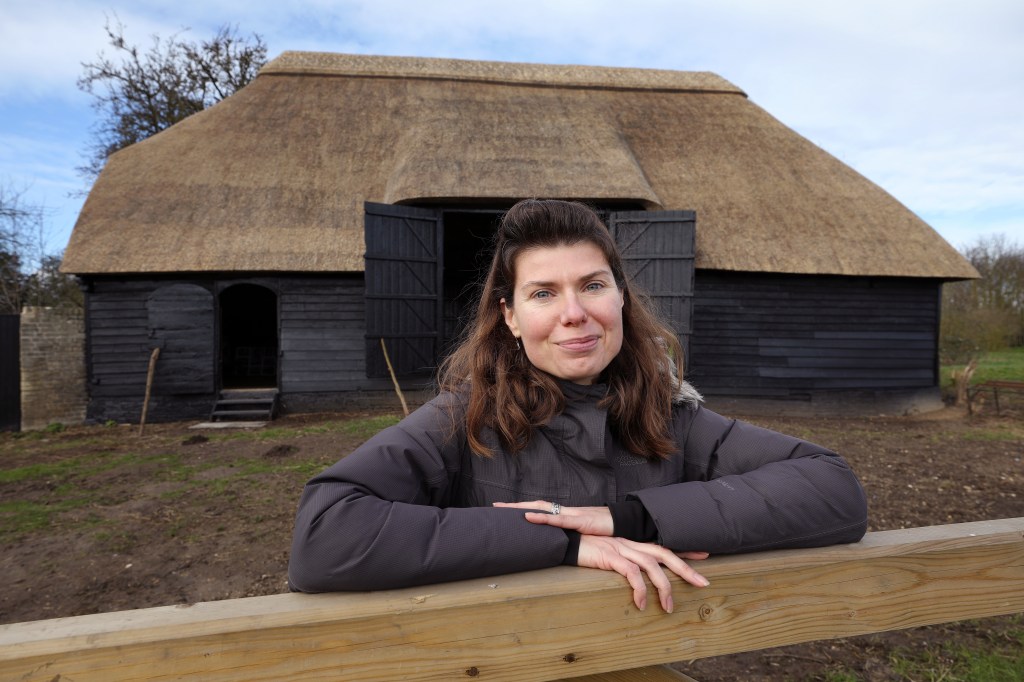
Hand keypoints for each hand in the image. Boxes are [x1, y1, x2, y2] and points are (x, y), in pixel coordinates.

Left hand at [492, 500, 613, 535]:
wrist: (623, 523)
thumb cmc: (603, 530)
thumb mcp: (582, 534)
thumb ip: (568, 537)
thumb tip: (554, 545)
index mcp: (564, 515)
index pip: (539, 509)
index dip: (521, 509)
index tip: (503, 510)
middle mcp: (565, 512)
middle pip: (535, 506)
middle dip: (515, 506)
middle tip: (495, 506)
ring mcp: (572, 514)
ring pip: (543, 509)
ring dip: (523, 508)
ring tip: (505, 509)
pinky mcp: (580, 520)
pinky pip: (558, 519)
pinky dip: (542, 517)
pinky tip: (529, 516)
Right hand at [577, 536, 709, 612]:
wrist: (563, 539)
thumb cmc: (583, 548)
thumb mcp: (607, 555)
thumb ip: (621, 562)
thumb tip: (633, 577)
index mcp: (631, 542)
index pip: (662, 546)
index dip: (683, 551)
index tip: (704, 555)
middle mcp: (630, 543)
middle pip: (664, 554)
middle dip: (686, 569)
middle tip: (703, 583)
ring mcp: (621, 548)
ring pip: (652, 566)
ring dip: (664, 588)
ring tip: (668, 608)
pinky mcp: (611, 556)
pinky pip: (631, 574)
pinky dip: (639, 589)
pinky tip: (640, 604)